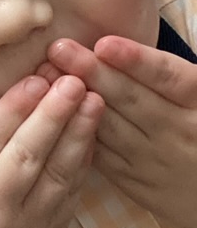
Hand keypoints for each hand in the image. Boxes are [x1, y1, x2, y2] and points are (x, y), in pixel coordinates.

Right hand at [0, 75, 100, 227]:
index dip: (12, 109)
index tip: (34, 79)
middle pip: (25, 155)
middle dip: (51, 115)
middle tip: (72, 80)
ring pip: (56, 173)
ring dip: (77, 134)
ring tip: (92, 99)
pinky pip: (70, 191)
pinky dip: (83, 160)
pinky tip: (91, 131)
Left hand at [47, 35, 196, 227]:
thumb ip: (171, 74)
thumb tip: (123, 44)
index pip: (169, 78)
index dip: (136, 61)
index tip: (104, 44)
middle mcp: (179, 132)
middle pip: (132, 99)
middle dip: (92, 72)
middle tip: (58, 48)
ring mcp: (156, 160)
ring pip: (111, 127)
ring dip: (75, 101)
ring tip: (47, 75)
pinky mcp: (136, 183)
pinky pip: (102, 156)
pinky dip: (76, 132)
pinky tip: (51, 113)